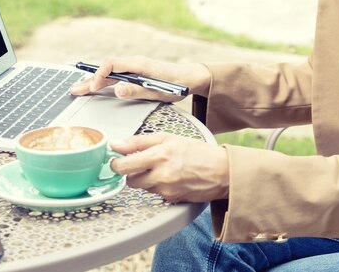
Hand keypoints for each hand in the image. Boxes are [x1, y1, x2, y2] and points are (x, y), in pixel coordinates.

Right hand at [69, 55, 210, 101]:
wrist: (190, 77)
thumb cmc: (177, 84)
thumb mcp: (158, 91)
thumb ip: (137, 90)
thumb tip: (117, 89)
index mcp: (138, 64)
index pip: (111, 64)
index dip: (99, 75)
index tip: (92, 88)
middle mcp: (134, 63)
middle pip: (106, 69)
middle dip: (89, 79)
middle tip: (74, 90)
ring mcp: (134, 68)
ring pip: (109, 73)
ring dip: (94, 81)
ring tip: (79, 89)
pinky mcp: (135, 74)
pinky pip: (115, 75)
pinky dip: (103, 81)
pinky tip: (95, 87)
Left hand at [109, 133, 228, 202]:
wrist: (222, 172)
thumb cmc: (198, 152)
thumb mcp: (168, 138)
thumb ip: (139, 141)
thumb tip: (116, 145)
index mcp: (159, 156)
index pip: (123, 167)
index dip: (115, 164)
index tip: (116, 160)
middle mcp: (161, 176)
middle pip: (130, 181)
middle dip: (132, 172)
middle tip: (142, 162)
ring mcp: (166, 190)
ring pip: (143, 187)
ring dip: (146, 178)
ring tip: (162, 167)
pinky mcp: (171, 200)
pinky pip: (156, 193)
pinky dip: (158, 186)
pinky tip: (170, 177)